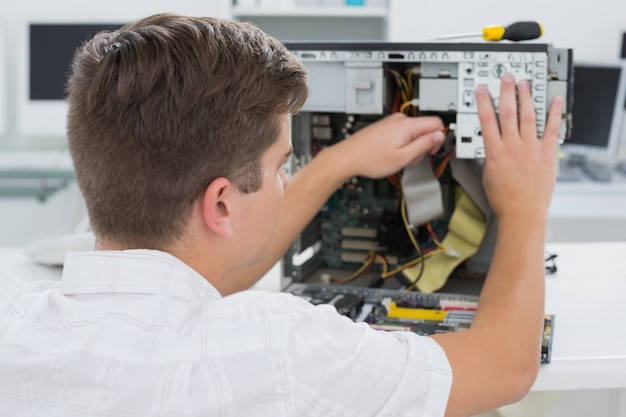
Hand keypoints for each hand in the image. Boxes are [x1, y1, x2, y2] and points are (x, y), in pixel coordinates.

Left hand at [332, 113, 444, 178]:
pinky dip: (401, 145)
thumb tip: (439, 135)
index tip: (432, 150)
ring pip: (413, 133)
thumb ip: (424, 145)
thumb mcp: (403, 157)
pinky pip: (402, 134)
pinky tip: (391, 154)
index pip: (436, 122)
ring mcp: (391, 122)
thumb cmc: (371, 158)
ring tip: (397, 158)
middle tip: (410, 159)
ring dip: (411, 147)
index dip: (438, 138)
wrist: (349, 157)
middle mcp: (400, 119)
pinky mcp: (386, 127)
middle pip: (424, 129)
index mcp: (407, 125)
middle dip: (421, 146)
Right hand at [476, 73, 562, 218]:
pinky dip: (555, 113)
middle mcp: (513, 146)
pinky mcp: (547, 153)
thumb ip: (491, 156)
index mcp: (495, 152)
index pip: (487, 120)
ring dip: (526, 98)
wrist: (522, 212)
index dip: (484, 102)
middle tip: (506, 78)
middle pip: (508, 113)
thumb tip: (492, 147)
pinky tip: (555, 101)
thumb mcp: (488, 174)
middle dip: (506, 93)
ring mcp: (531, 148)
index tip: (483, 90)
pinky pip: (552, 129)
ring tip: (524, 84)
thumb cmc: (504, 199)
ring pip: (528, 117)